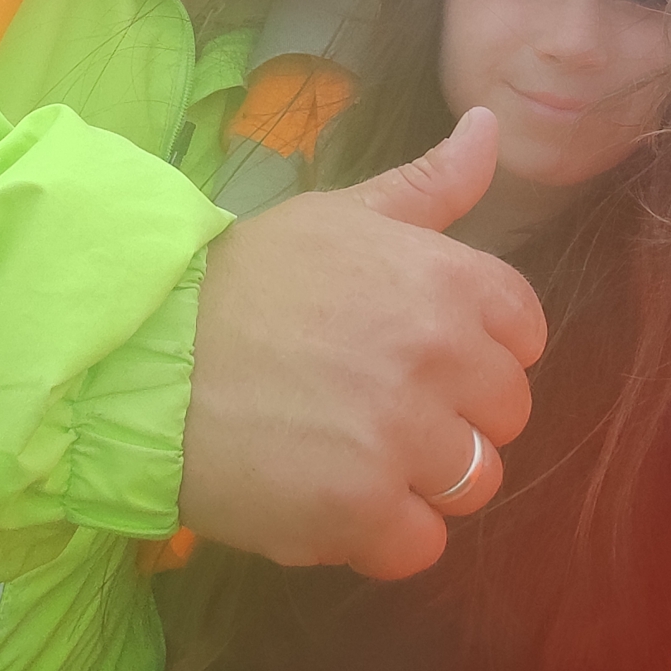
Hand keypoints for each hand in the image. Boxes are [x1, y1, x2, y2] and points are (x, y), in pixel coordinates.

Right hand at [177, 107, 546, 578]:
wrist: (143, 357)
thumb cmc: (246, 281)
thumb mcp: (343, 214)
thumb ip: (433, 184)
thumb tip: (491, 125)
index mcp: (444, 278)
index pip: (527, 331)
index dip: (482, 348)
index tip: (427, 355)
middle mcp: (437, 353)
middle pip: (507, 414)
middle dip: (455, 415)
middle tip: (377, 404)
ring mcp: (401, 436)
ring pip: (475, 483)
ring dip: (424, 480)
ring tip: (353, 452)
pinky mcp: (359, 511)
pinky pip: (422, 545)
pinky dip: (385, 536)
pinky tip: (333, 497)